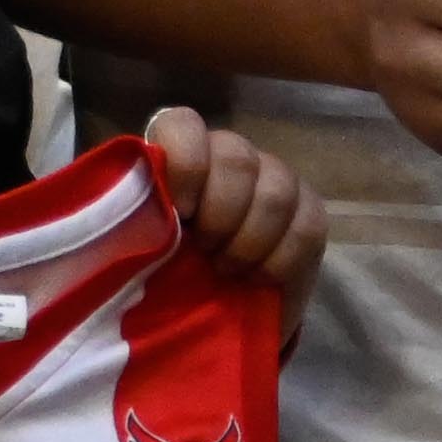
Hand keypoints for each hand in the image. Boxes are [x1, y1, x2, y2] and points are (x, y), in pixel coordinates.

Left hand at [135, 102, 323, 282]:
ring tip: (227, 270)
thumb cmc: (163, 277)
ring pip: (276, 188)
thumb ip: (134, 228)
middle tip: (204, 251)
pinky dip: (280, 260)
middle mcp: (227, 157)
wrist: (211, 317)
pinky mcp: (307, 212)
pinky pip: (307, 225)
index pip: (183, 124)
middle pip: (236, 156)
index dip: (185, 163)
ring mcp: (273, 179)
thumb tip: (137, 224)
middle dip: (220, 212)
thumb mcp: (138, 253)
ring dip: (249, 239)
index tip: (179, 211)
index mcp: (178, 155)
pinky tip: (257, 279)